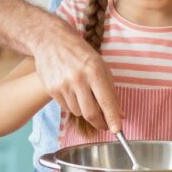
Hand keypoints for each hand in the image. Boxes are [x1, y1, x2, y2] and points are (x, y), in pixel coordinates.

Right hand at [31, 18, 120, 132]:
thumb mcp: (100, 65)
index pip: (105, 101)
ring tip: (85, 96)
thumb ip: (111, 90)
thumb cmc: (80, 53)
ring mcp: (62, 85)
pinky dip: (73, 104)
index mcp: (94, 71)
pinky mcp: (51, 89)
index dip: (112, 118)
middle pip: (91, 113)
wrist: (51, 41)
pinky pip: (66, 107)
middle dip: (100, 123)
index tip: (118, 131)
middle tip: (106, 126)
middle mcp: (77, 79)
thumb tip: (120, 114)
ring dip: (85, 110)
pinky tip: (72, 91)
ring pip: (78, 112)